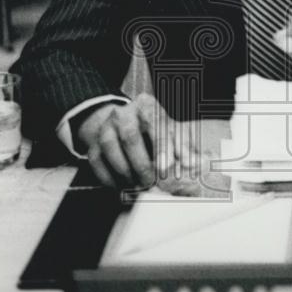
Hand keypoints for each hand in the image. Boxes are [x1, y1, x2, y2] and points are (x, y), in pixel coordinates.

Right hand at [76, 95, 228, 195]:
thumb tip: (199, 163)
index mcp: (147, 105)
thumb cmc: (153, 132)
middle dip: (142, 163)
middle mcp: (123, 113)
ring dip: (126, 172)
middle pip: (130, 136)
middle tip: (152, 182)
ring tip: (139, 185)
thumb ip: (185, 148)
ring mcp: (105, 128)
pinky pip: (97, 163)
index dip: (163, 145)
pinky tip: (123, 186)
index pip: (155, 122)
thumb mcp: (171, 133)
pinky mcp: (92, 146)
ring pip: (110, 148)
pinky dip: (111, 179)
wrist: (122, 127)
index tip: (168, 166)